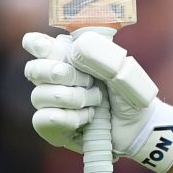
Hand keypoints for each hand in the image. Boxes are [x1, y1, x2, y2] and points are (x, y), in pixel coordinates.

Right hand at [23, 31, 172, 172]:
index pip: (39, 45)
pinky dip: (67, 118)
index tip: (46, 47)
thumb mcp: (123, 69)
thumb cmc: (130, 93)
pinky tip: (86, 119)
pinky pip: (41, 120)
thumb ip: (100, 55)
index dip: (37, 44)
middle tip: (88, 81)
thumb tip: (75, 49)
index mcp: (68, 57)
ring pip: (39, 96)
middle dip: (60, 73)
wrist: (139, 126)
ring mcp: (51, 104)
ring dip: (73, 98)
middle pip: (34, 69)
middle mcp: (54, 79)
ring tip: (96, 103)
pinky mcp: (52, 127)